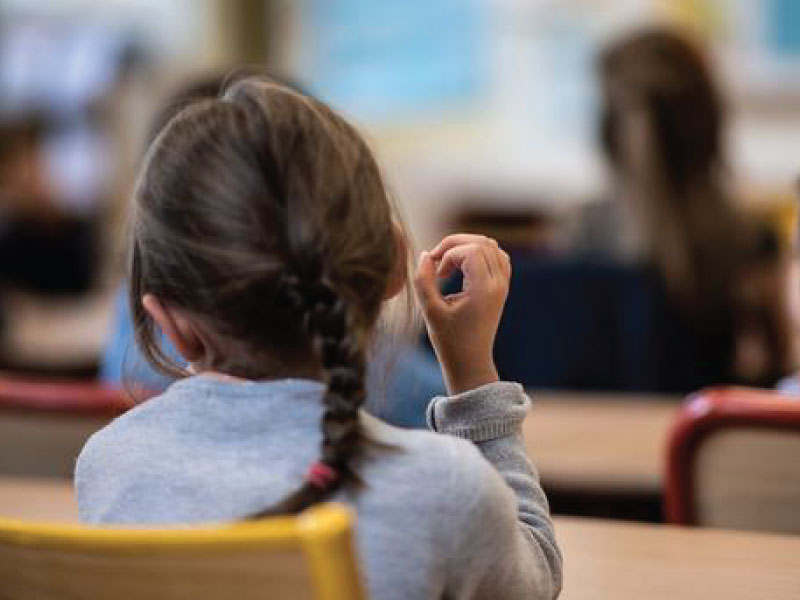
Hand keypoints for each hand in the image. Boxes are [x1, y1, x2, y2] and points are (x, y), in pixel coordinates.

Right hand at [413, 234, 510, 394]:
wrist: (470, 362)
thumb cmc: (449, 341)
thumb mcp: (430, 311)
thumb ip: (423, 280)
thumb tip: (425, 255)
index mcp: (484, 290)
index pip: (471, 251)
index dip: (449, 255)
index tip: (438, 274)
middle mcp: (498, 285)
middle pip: (482, 242)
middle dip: (455, 245)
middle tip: (436, 260)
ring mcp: (503, 285)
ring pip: (490, 246)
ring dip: (466, 246)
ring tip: (448, 261)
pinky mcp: (501, 287)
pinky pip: (497, 256)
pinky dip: (478, 253)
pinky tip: (462, 265)